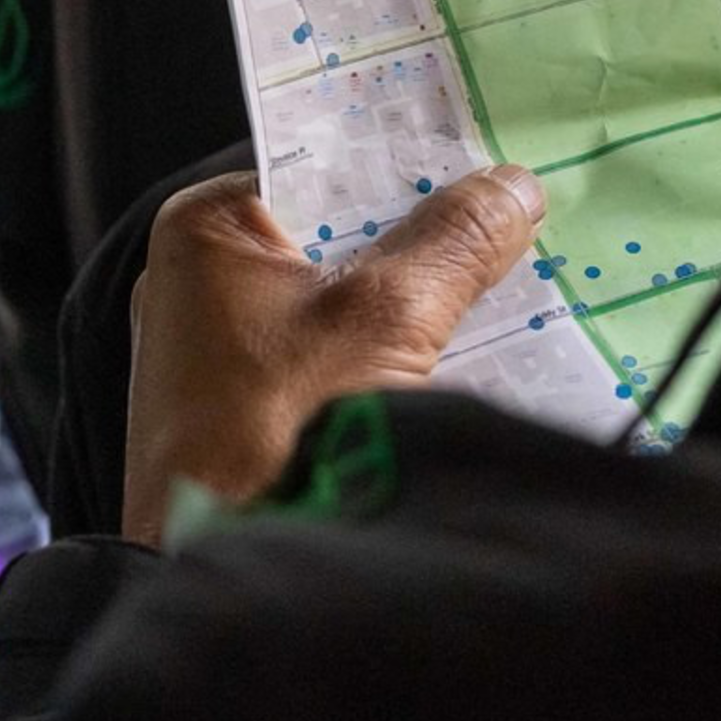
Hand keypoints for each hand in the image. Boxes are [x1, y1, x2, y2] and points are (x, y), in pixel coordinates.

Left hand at [118, 165, 545, 545]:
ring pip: (346, 303)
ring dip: (420, 304)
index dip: (409, 161)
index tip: (489, 154)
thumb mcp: (384, 318)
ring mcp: (223, 352)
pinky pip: (339, 361)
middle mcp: (202, 279)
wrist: (232, 565)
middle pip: (341, 235)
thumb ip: (453, 241)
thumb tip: (510, 186)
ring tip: (515, 286)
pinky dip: (395, 358)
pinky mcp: (251, 414)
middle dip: (425, 238)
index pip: (325, 164)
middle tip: (518, 220)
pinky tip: (471, 361)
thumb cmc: (280, 429)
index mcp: (207, 227)